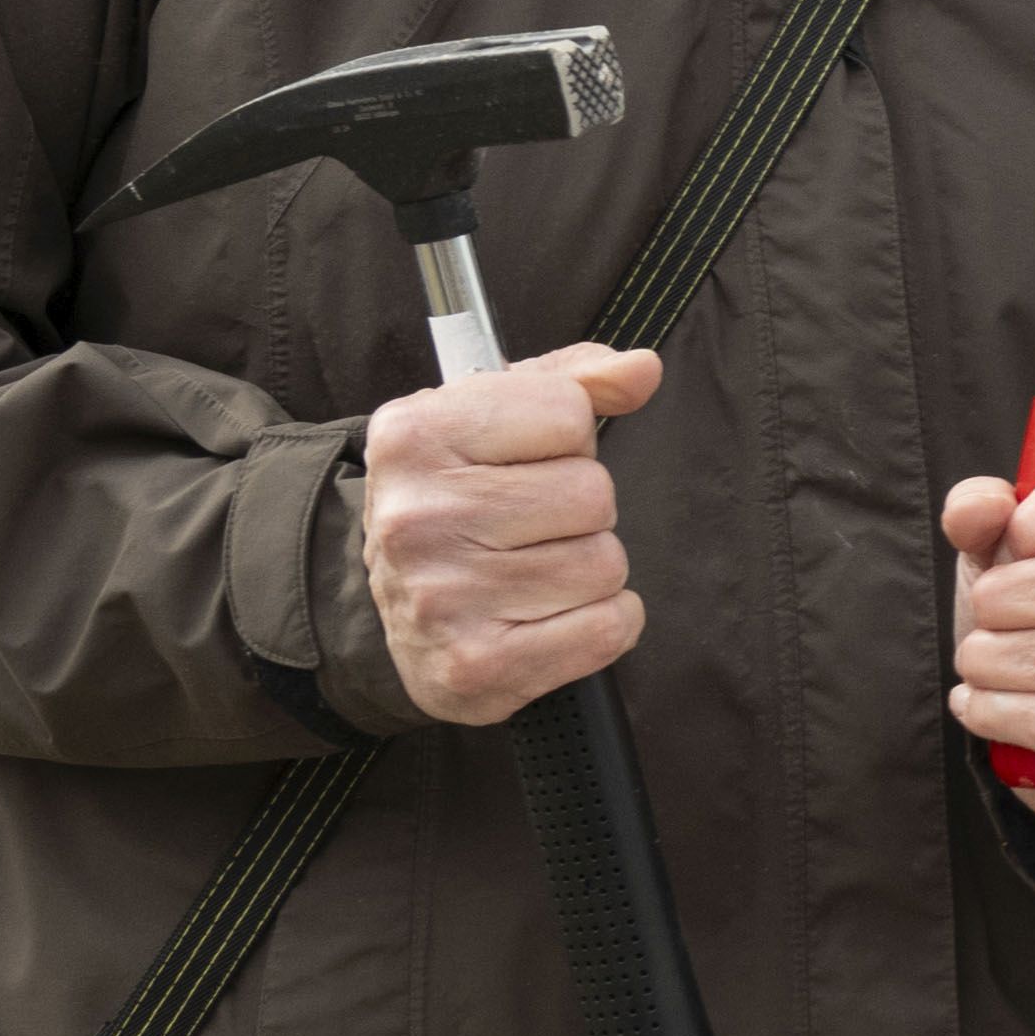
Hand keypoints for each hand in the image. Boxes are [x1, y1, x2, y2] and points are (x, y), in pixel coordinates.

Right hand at [363, 342, 659, 727]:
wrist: (392, 614)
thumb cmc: (459, 498)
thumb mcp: (493, 419)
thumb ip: (574, 380)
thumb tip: (642, 369)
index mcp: (413, 436)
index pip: (567, 412)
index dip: (567, 437)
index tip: (525, 458)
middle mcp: (415, 517)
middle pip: (592, 493)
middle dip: (581, 509)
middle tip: (528, 525)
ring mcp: (441, 598)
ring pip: (604, 562)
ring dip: (588, 567)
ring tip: (530, 570)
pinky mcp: (477, 666)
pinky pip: (607, 628)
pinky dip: (600, 623)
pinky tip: (549, 616)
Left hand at [940, 448, 1034, 827]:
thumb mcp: (1014, 545)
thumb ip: (984, 513)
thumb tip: (975, 511)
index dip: (1032, 521)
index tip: (1012, 549)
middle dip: (997, 605)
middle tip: (985, 619)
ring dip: (989, 664)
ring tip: (982, 665)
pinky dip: (999, 716)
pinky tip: (988, 706)